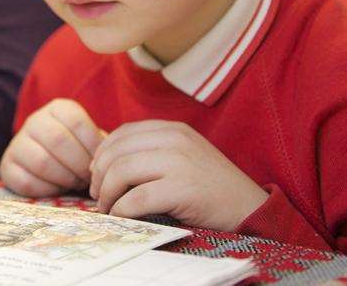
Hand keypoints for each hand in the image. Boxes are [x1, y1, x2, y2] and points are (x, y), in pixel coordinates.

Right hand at [0, 98, 104, 196]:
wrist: (46, 160)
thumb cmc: (77, 151)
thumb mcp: (90, 140)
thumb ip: (102, 146)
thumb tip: (111, 160)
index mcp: (58, 109)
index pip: (76, 122)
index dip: (92, 147)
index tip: (98, 163)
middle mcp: (34, 121)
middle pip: (58, 140)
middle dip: (78, 165)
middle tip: (87, 178)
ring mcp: (17, 143)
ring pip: (42, 162)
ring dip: (65, 178)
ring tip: (74, 183)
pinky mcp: (6, 167)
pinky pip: (27, 182)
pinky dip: (47, 190)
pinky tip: (57, 189)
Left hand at [89, 120, 267, 230]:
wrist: (250, 208)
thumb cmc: (212, 188)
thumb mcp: (184, 156)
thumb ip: (153, 152)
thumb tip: (105, 163)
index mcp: (173, 129)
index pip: (123, 133)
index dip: (102, 154)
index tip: (97, 174)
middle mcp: (175, 140)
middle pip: (117, 152)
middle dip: (99, 176)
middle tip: (97, 195)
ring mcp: (180, 163)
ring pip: (121, 171)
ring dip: (106, 194)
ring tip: (107, 208)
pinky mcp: (183, 189)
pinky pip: (136, 198)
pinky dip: (121, 209)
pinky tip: (121, 216)